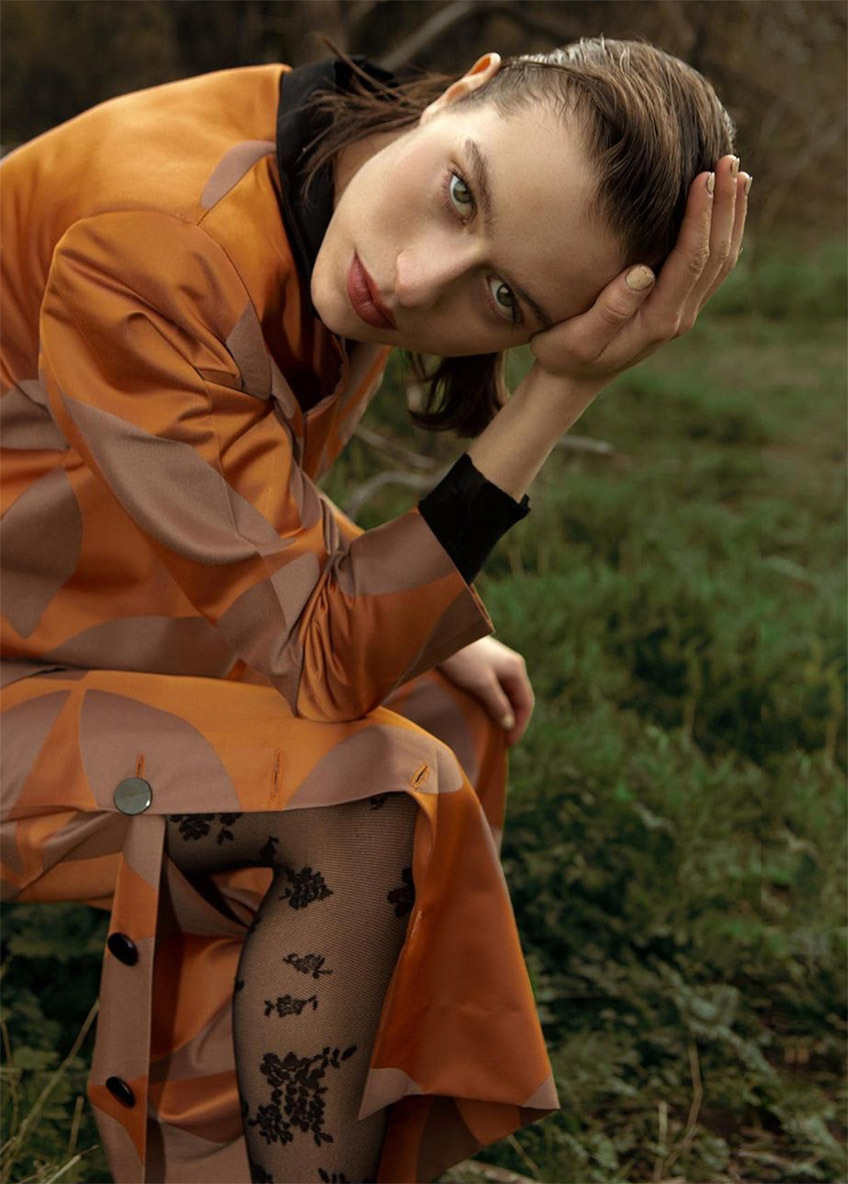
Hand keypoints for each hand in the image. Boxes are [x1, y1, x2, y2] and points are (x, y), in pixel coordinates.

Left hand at [436, 636, 533, 746]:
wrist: (441, 632)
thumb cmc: (462, 658)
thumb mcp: (482, 684)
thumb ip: (498, 705)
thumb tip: (509, 724)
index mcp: (516, 669)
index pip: (526, 703)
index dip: (520, 725)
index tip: (507, 743)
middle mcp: (511, 665)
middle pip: (518, 698)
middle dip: (512, 720)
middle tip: (501, 740)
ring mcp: (498, 663)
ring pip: (506, 693)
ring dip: (502, 711)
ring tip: (492, 729)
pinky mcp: (484, 663)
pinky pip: (495, 687)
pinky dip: (492, 702)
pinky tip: (482, 710)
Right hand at [529, 155, 749, 390]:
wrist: (571, 381)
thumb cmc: (563, 356)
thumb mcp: (575, 340)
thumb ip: (609, 311)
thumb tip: (643, 271)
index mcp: (658, 319)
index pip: (691, 260)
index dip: (700, 216)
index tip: (703, 175)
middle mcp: (680, 316)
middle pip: (717, 255)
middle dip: (725, 205)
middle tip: (727, 158)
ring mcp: (684, 311)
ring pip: (722, 260)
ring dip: (732, 215)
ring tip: (736, 171)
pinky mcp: (679, 305)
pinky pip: (713, 266)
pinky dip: (724, 231)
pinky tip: (725, 204)